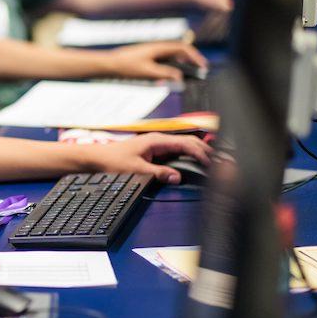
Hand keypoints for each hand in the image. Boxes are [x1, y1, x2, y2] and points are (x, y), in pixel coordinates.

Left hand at [79, 132, 211, 184]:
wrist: (96, 158)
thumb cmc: (112, 161)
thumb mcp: (136, 170)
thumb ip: (158, 173)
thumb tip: (177, 177)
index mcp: (156, 141)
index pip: (186, 144)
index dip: (201, 153)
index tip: (210, 164)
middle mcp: (158, 140)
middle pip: (189, 141)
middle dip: (205, 150)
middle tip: (220, 162)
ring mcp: (157, 144)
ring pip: (184, 145)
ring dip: (198, 152)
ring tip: (212, 162)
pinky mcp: (154, 151)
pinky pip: (176, 151)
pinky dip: (188, 155)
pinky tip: (195, 162)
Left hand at [103, 41, 206, 80]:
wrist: (110, 63)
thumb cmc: (126, 66)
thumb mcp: (147, 72)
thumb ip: (165, 73)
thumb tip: (179, 77)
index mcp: (159, 47)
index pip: (182, 48)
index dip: (195, 56)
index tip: (203, 66)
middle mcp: (158, 47)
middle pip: (180, 50)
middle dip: (191, 59)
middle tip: (200, 70)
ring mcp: (153, 51)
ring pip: (173, 55)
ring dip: (182, 63)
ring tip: (189, 73)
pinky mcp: (149, 56)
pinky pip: (165, 59)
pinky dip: (172, 65)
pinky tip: (172, 74)